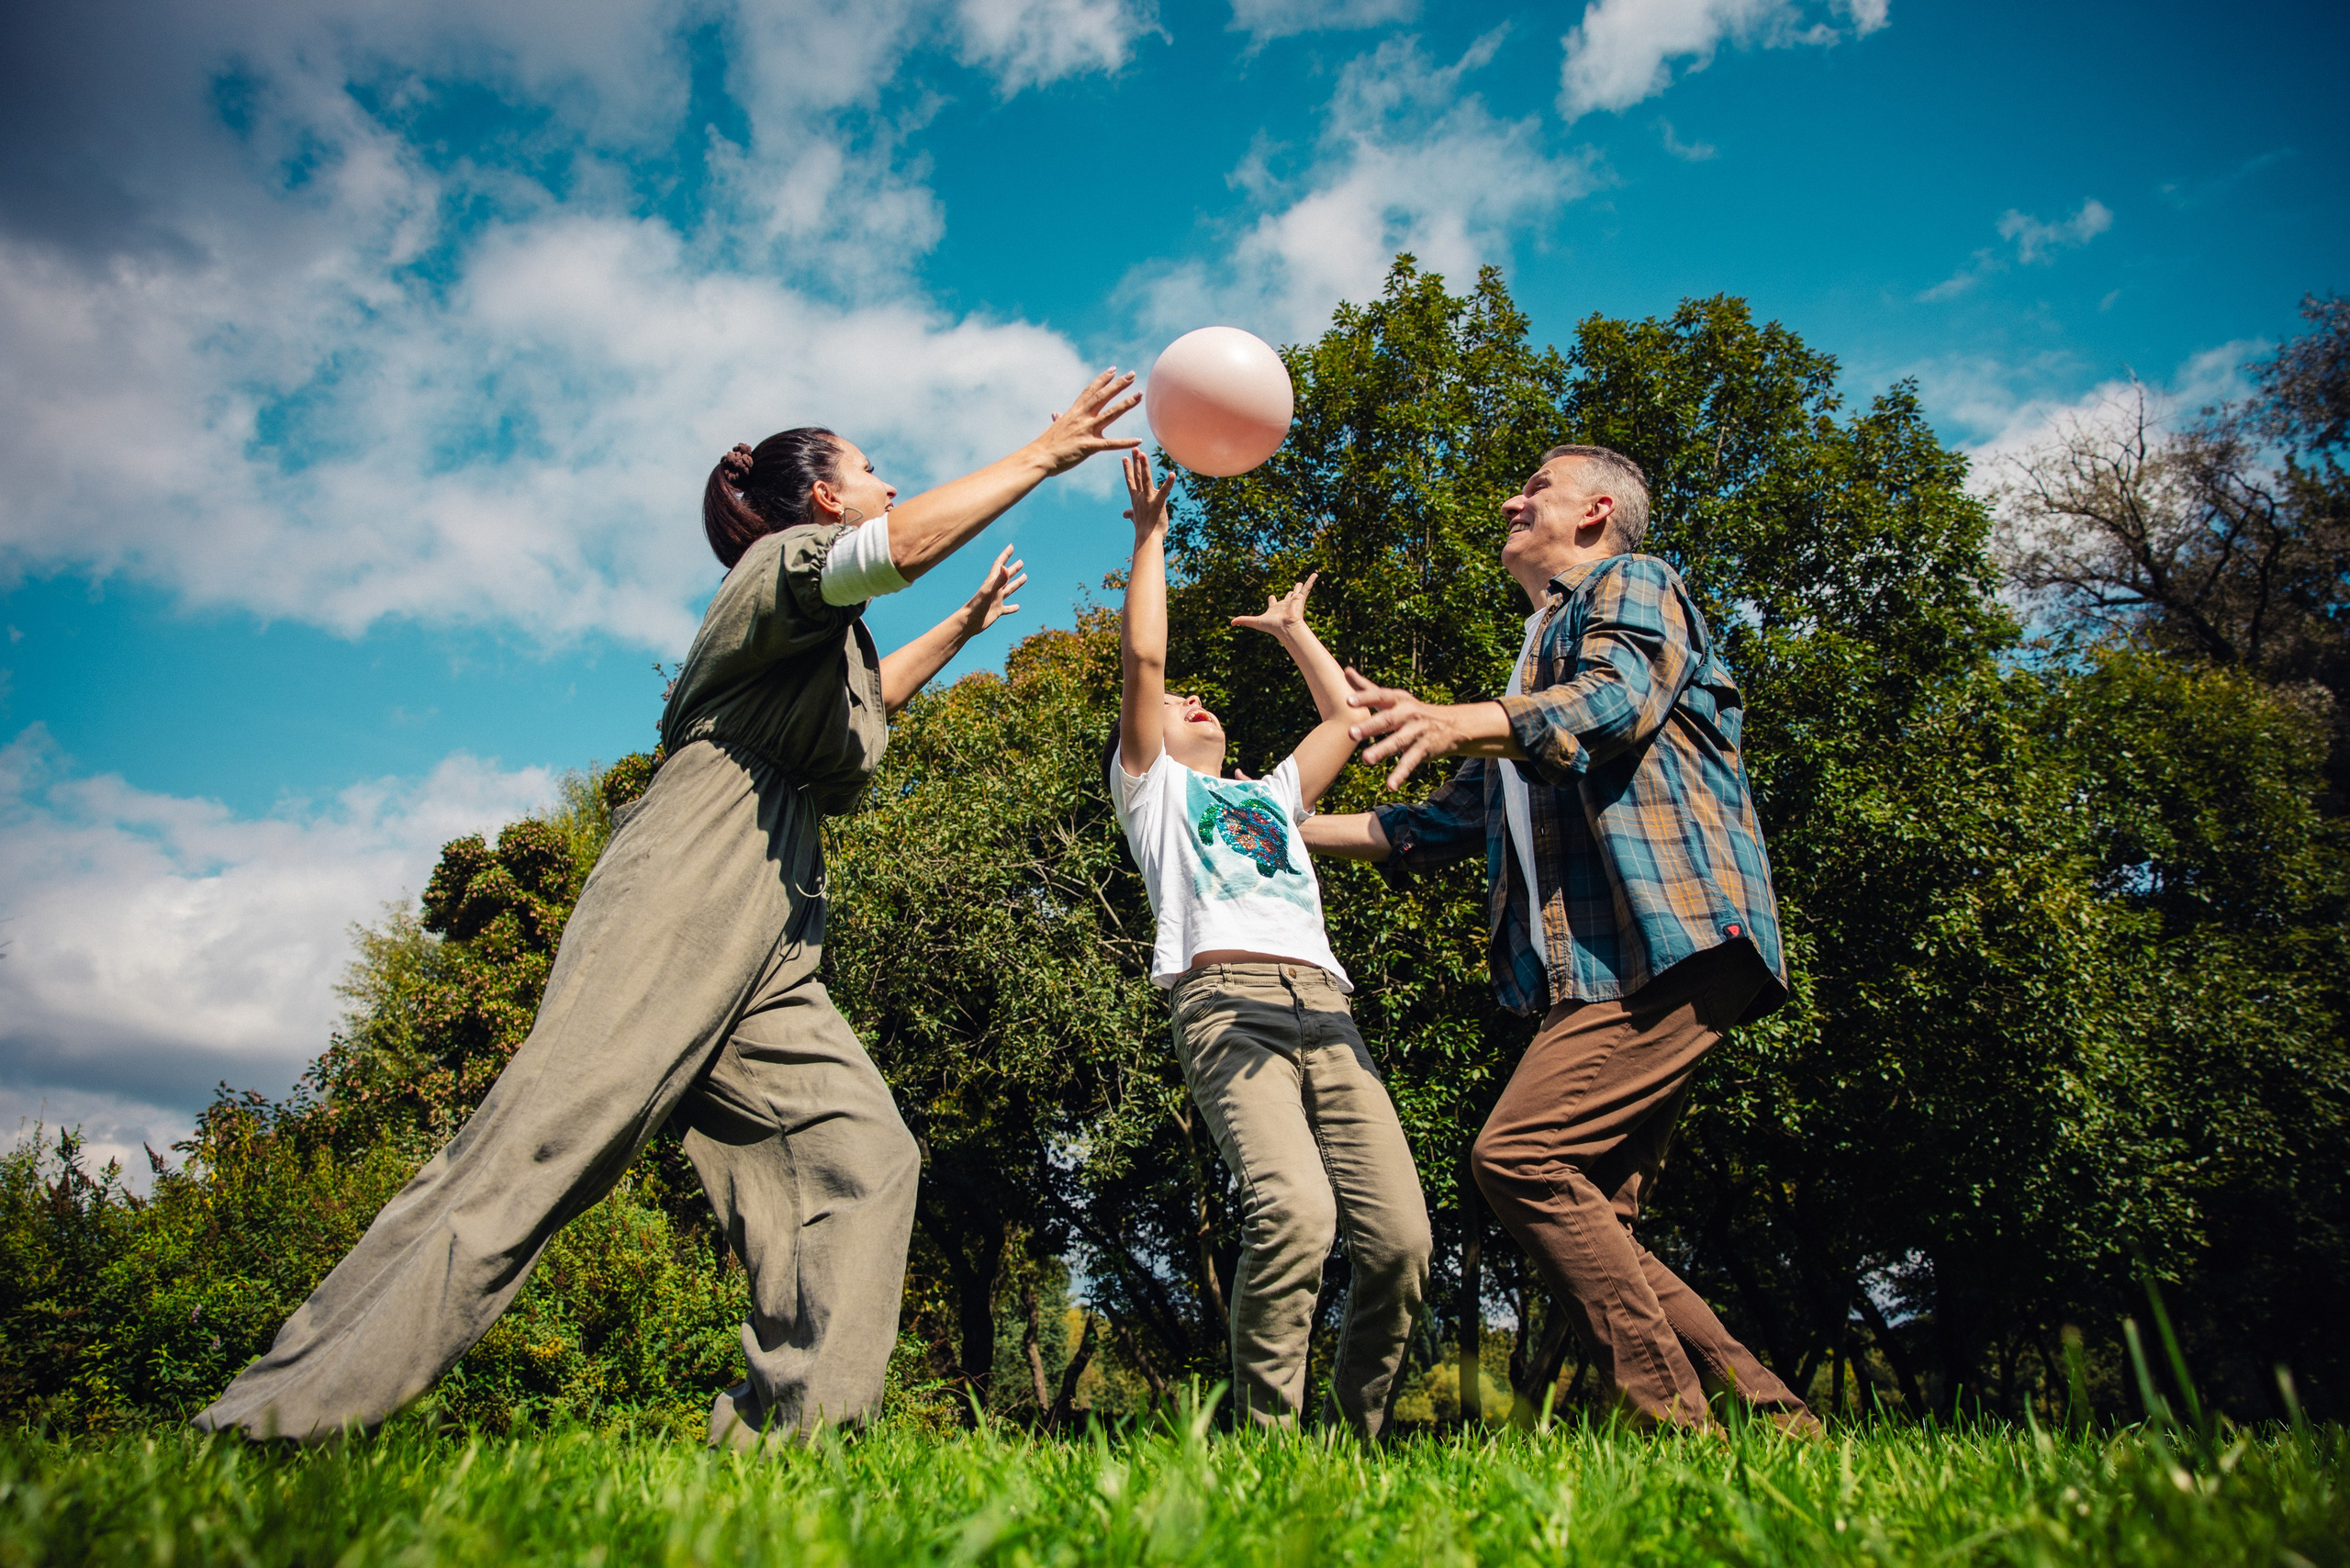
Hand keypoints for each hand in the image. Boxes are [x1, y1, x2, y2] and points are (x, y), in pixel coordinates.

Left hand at [959, 544, 1025, 633]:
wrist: (968, 622)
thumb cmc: (976, 606)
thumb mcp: (988, 591)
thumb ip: (998, 580)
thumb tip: (1005, 568)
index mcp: (992, 582)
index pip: (1000, 565)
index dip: (1005, 555)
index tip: (1011, 546)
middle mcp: (995, 589)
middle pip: (1006, 576)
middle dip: (1013, 568)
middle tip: (1021, 561)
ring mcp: (996, 600)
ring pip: (1009, 589)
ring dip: (1016, 583)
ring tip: (1025, 577)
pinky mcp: (997, 611)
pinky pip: (1007, 609)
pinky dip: (1012, 607)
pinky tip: (1017, 607)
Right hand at [1028, 369, 1142, 475]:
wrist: (1039, 457)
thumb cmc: (1046, 445)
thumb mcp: (1055, 428)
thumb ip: (1059, 419)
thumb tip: (1056, 414)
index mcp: (1074, 412)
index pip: (1090, 391)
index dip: (1102, 379)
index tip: (1113, 369)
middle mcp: (1081, 417)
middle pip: (1103, 396)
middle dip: (1118, 385)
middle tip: (1132, 375)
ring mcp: (1086, 431)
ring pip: (1110, 414)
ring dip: (1126, 404)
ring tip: (1139, 396)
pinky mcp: (1089, 446)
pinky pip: (1110, 444)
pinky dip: (1125, 442)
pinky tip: (1138, 439)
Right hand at [1122, 450, 1175, 539]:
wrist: (1147, 539)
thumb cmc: (1143, 530)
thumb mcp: (1135, 519)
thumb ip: (1130, 514)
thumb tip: (1125, 514)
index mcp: (1135, 499)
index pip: (1130, 481)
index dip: (1128, 469)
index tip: (1125, 457)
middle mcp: (1140, 497)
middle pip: (1137, 475)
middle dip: (1136, 461)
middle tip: (1135, 448)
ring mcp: (1148, 499)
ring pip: (1145, 479)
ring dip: (1144, 466)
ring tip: (1143, 454)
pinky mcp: (1158, 504)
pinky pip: (1164, 492)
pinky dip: (1168, 483)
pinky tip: (1172, 474)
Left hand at [1230, 572, 1318, 639]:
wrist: (1286, 627)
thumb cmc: (1272, 626)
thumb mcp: (1255, 621)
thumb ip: (1244, 620)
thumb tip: (1231, 623)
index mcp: (1275, 608)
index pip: (1273, 602)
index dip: (1272, 599)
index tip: (1271, 596)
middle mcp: (1285, 605)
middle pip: (1287, 597)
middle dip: (1288, 594)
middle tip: (1290, 590)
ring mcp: (1294, 601)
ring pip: (1297, 592)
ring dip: (1299, 587)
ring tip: (1301, 583)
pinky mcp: (1301, 598)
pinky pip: (1307, 587)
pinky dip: (1311, 580)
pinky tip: (1316, 574)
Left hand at [1344, 668, 1511, 788]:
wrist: (1451, 725)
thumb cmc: (1412, 711)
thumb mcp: (1394, 698)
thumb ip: (1368, 688)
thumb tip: (1347, 671)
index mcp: (1398, 700)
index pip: (1380, 697)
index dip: (1365, 698)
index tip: (1348, 701)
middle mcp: (1408, 713)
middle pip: (1387, 720)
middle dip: (1370, 726)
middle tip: (1351, 733)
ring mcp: (1417, 731)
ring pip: (1398, 742)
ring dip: (1382, 750)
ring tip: (1366, 760)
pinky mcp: (1424, 749)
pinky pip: (1410, 762)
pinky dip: (1401, 774)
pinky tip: (1390, 785)